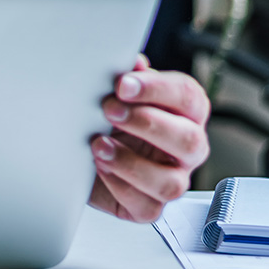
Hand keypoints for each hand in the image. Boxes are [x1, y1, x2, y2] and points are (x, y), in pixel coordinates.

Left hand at [88, 55, 209, 222]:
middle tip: (109, 109)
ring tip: (99, 144)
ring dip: (131, 163)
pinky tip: (100, 167)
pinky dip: (119, 186)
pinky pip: (147, 206)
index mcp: (186, 113)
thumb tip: (132, 62)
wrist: (79, 151)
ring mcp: (172, 179)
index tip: (123, 84)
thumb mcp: (116, 93)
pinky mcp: (149, 206)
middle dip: (146, 124)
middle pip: (189, 140)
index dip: (156, 89)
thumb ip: (128, 77)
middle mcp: (186, 148)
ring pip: (172, 183)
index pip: (188, 96)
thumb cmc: (109, 118)